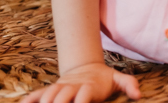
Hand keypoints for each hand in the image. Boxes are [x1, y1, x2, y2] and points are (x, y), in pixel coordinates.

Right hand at [23, 61, 140, 102]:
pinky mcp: (51, 90)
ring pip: (48, 95)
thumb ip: (128, 83)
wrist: (85, 67)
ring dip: (43, 102)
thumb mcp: (116, 79)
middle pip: (62, 97)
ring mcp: (60, 88)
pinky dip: (28, 100)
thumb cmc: (103, 79)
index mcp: (88, 87)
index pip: (84, 95)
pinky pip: (37, 94)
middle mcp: (71, 87)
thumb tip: (138, 95)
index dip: (81, 102)